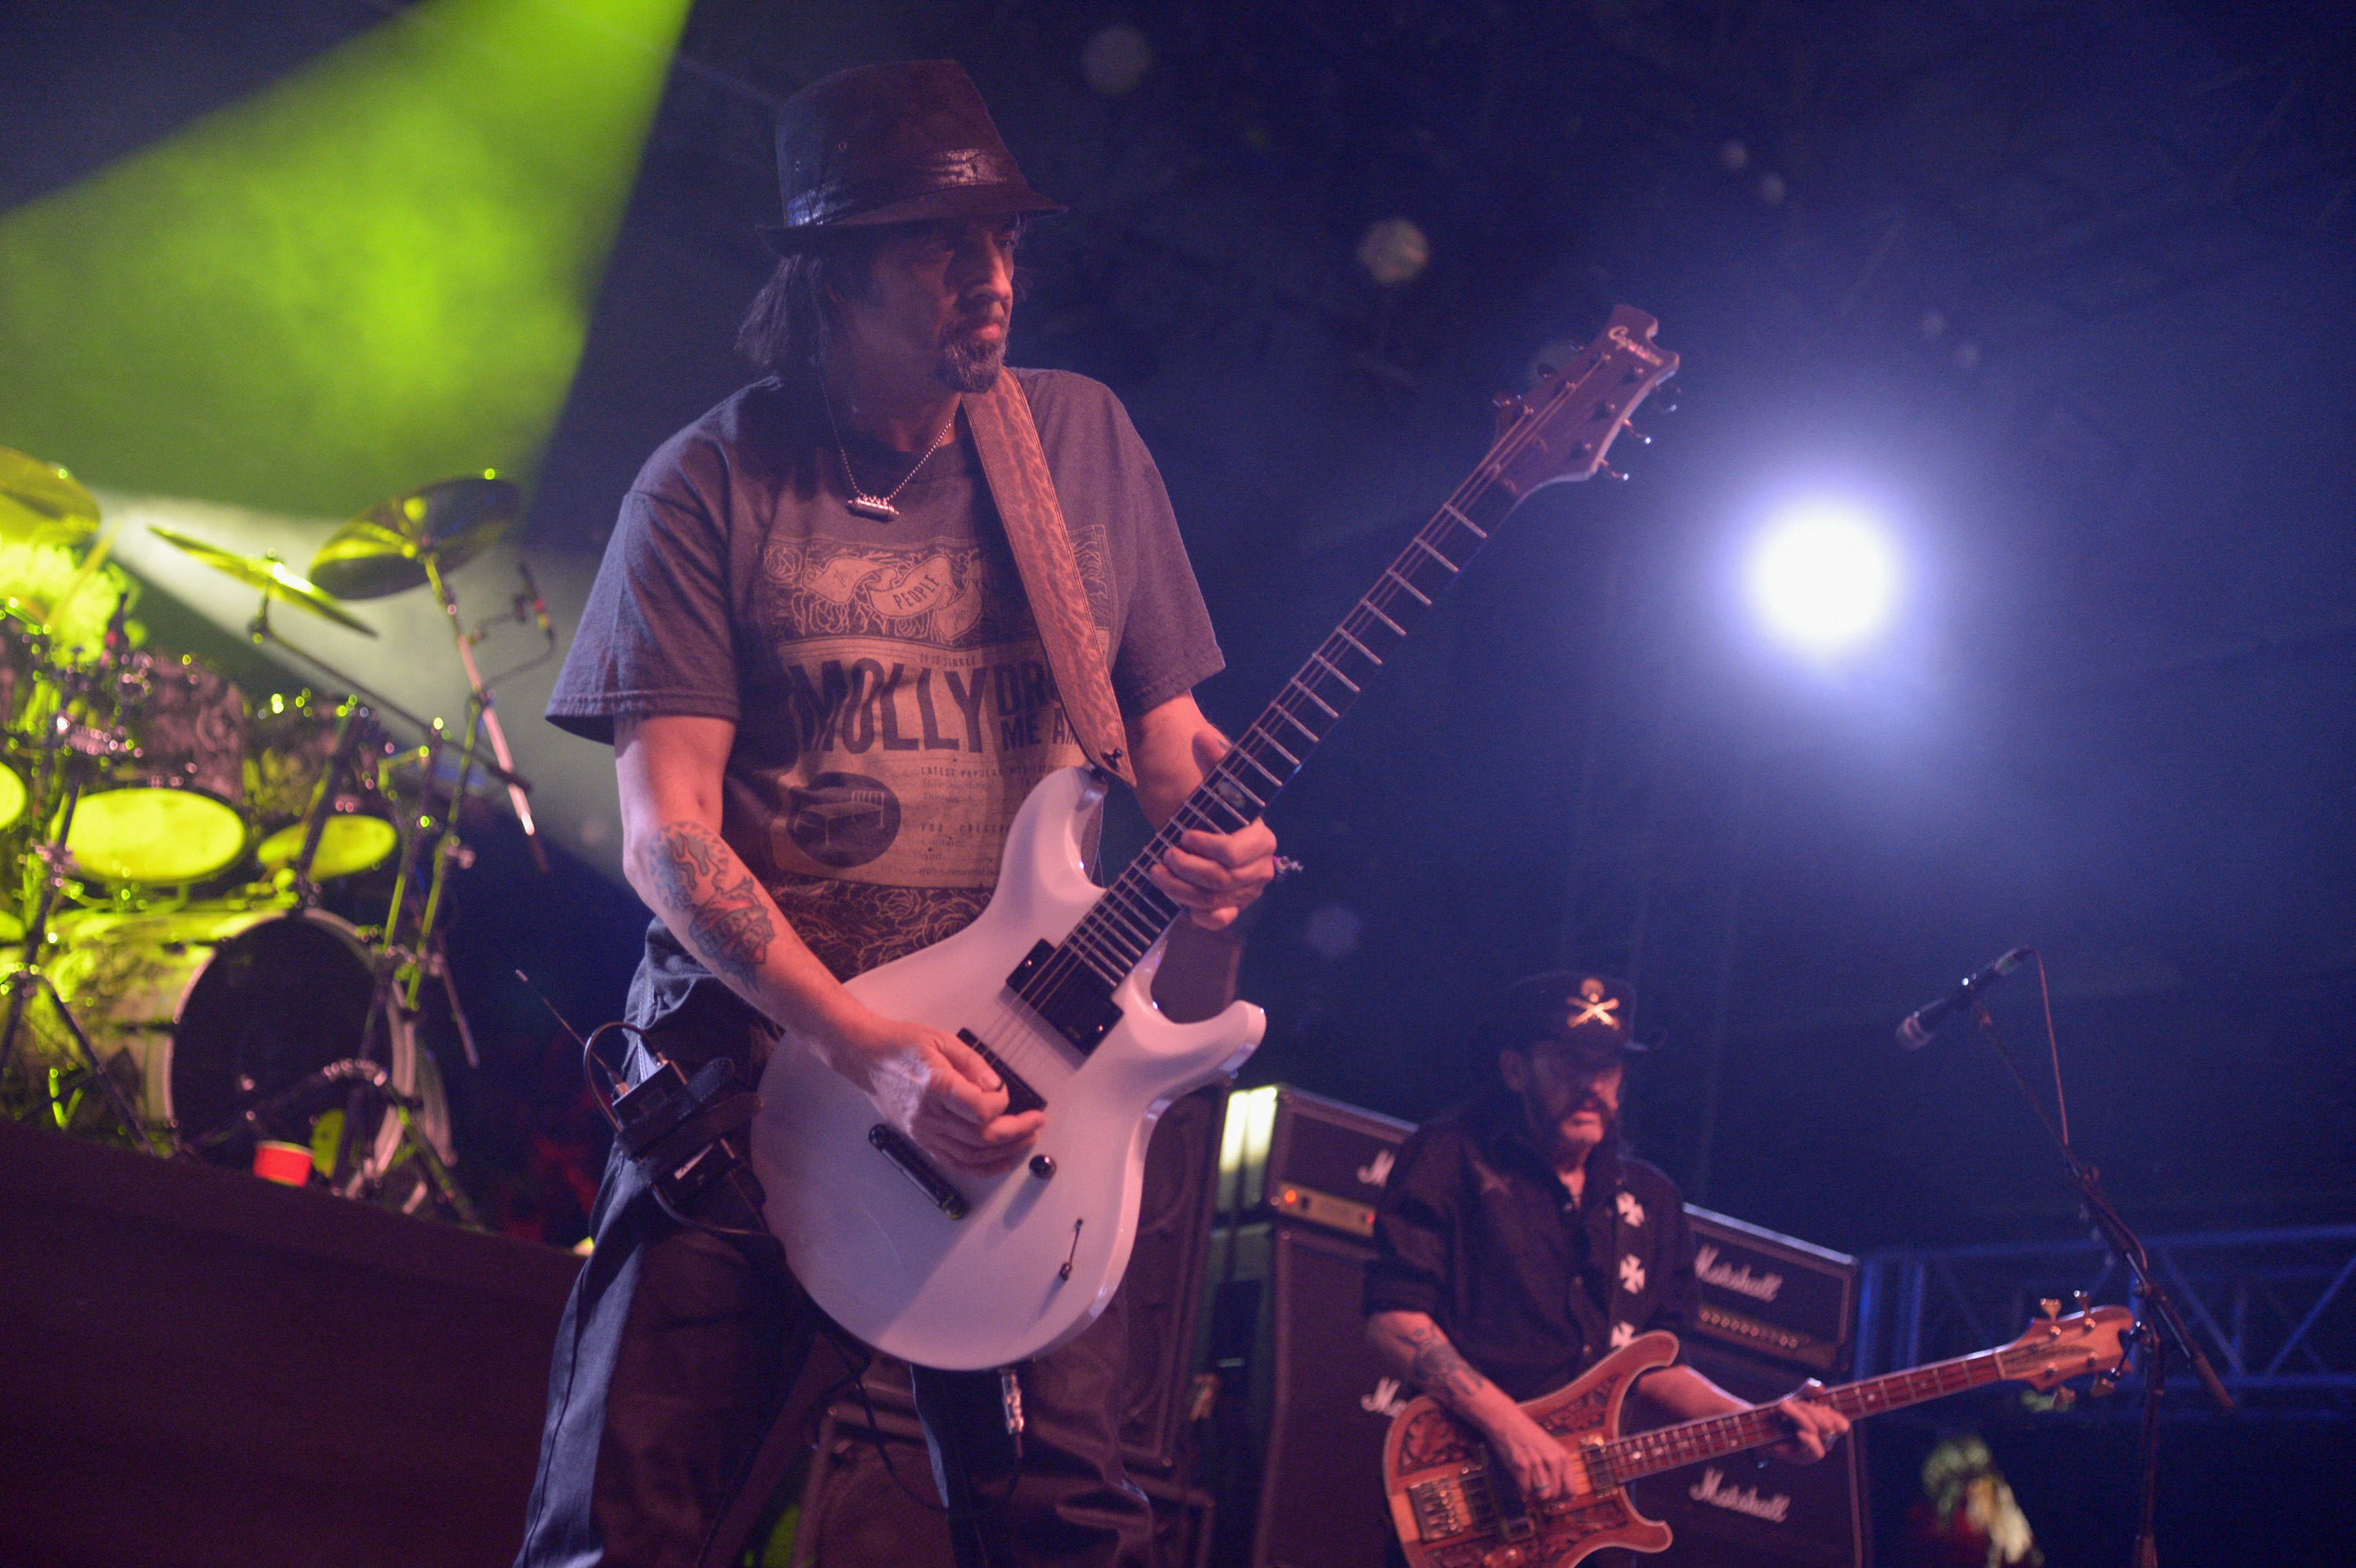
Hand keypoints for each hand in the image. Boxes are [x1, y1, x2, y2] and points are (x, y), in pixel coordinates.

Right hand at [827, 1010, 1043, 1174]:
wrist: (866, 1058)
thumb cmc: (901, 1045)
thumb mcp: (941, 1041)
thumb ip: (973, 1064)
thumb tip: (996, 1086)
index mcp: (935, 1087)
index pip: (980, 1109)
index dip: (1001, 1103)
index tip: (1003, 1091)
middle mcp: (929, 1115)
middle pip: (981, 1137)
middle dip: (1016, 1132)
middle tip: (1036, 1122)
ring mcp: (924, 1132)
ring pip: (972, 1155)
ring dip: (1006, 1151)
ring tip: (1027, 1140)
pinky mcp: (922, 1140)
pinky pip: (955, 1162)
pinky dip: (982, 1167)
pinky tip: (1002, 1161)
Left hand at [1148, 731, 1278, 930]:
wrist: (1207, 829)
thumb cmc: (1212, 808)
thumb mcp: (1213, 783)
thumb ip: (1213, 762)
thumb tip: (1203, 737)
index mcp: (1262, 839)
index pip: (1232, 853)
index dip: (1204, 847)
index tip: (1182, 834)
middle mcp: (1262, 868)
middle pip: (1220, 879)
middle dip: (1187, 868)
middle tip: (1165, 854)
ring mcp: (1248, 891)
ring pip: (1213, 900)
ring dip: (1180, 888)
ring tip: (1157, 872)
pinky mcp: (1234, 907)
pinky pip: (1219, 921)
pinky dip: (1198, 915)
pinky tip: (1179, 901)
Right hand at [1480, 1404, 1582, 1505]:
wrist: (1508, 1422)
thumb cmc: (1529, 1436)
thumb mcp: (1550, 1448)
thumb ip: (1558, 1468)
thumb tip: (1566, 1495)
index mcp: (1562, 1457)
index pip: (1571, 1489)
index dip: (1564, 1498)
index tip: (1557, 1498)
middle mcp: (1552, 1461)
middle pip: (1556, 1495)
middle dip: (1547, 1496)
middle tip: (1539, 1490)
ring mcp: (1536, 1464)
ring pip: (1542, 1496)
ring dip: (1535, 1494)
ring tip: (1530, 1484)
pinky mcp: (1521, 1467)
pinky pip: (1525, 1491)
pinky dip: (1522, 1489)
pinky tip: (1520, 1479)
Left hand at [1762, 1380, 1849, 1463]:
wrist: (1760, 1430)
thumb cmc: (1782, 1415)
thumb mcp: (1794, 1399)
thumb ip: (1806, 1391)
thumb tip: (1819, 1387)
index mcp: (1826, 1427)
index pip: (1842, 1425)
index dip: (1834, 1414)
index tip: (1820, 1405)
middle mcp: (1823, 1441)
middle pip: (1827, 1425)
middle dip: (1808, 1410)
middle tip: (1787, 1402)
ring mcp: (1812, 1450)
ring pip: (1815, 1431)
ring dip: (1799, 1416)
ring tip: (1782, 1405)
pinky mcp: (1802, 1459)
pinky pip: (1813, 1452)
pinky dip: (1808, 1440)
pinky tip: (1799, 1433)